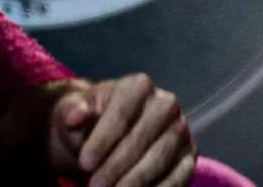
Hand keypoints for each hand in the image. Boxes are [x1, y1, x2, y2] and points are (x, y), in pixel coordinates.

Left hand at [46, 73, 194, 186]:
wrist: (104, 137)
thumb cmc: (88, 123)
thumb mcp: (73, 113)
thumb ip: (74, 113)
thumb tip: (75, 117)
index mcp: (138, 86)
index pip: (122, 115)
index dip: (103, 140)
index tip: (85, 163)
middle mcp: (166, 104)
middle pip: (142, 138)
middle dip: (117, 165)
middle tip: (95, 186)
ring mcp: (180, 130)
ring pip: (160, 158)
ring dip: (137, 180)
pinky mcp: (189, 156)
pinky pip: (180, 176)